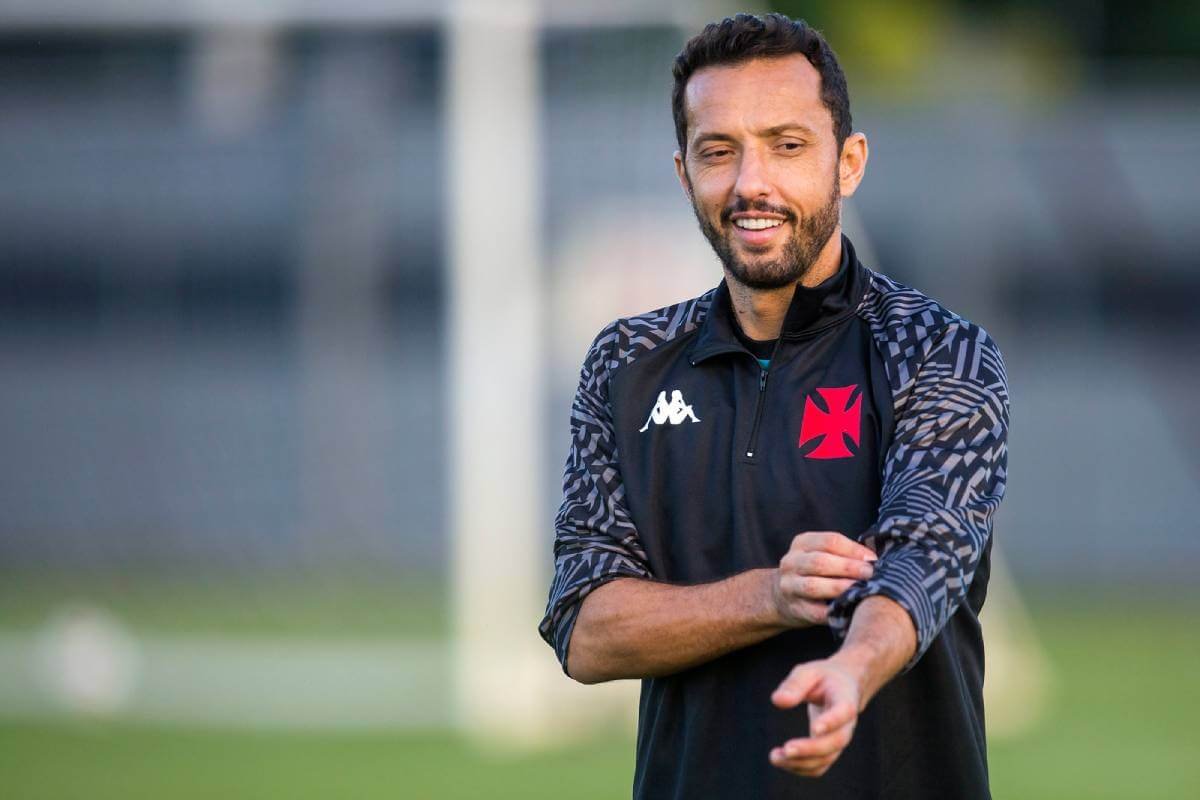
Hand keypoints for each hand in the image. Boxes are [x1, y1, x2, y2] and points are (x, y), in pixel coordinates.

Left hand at [768, 659, 861, 777]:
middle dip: (811, 749)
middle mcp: (847, 724)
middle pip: (835, 742)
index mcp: (845, 699)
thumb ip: (794, 684)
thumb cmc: (823, 677)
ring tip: (774, 757)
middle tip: (786, 749)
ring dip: (801, 762)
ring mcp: (839, 740)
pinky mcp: (829, 750)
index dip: (831, 721)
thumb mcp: (808, 672)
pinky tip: (780, 760)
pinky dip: (800, 768)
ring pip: (826, 759)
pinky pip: (819, 766)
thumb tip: (777, 701)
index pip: (843, 713)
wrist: (842, 687)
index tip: (814, 728)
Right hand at [771, 531, 875, 626]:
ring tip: (860, 589)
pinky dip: (832, 611)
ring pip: (814, 586)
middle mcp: (791, 562)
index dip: (853, 550)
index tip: (873, 559)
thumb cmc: (816, 572)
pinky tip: (848, 609)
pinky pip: (815, 611)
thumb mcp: (823, 553)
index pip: (829, 541)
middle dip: (848, 568)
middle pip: (820, 562)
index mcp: (802, 543)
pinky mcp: (794, 609)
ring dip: (840, 588)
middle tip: (870, 574)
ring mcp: (790, 586)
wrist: (784, 596)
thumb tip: (874, 559)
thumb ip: (844, 553)